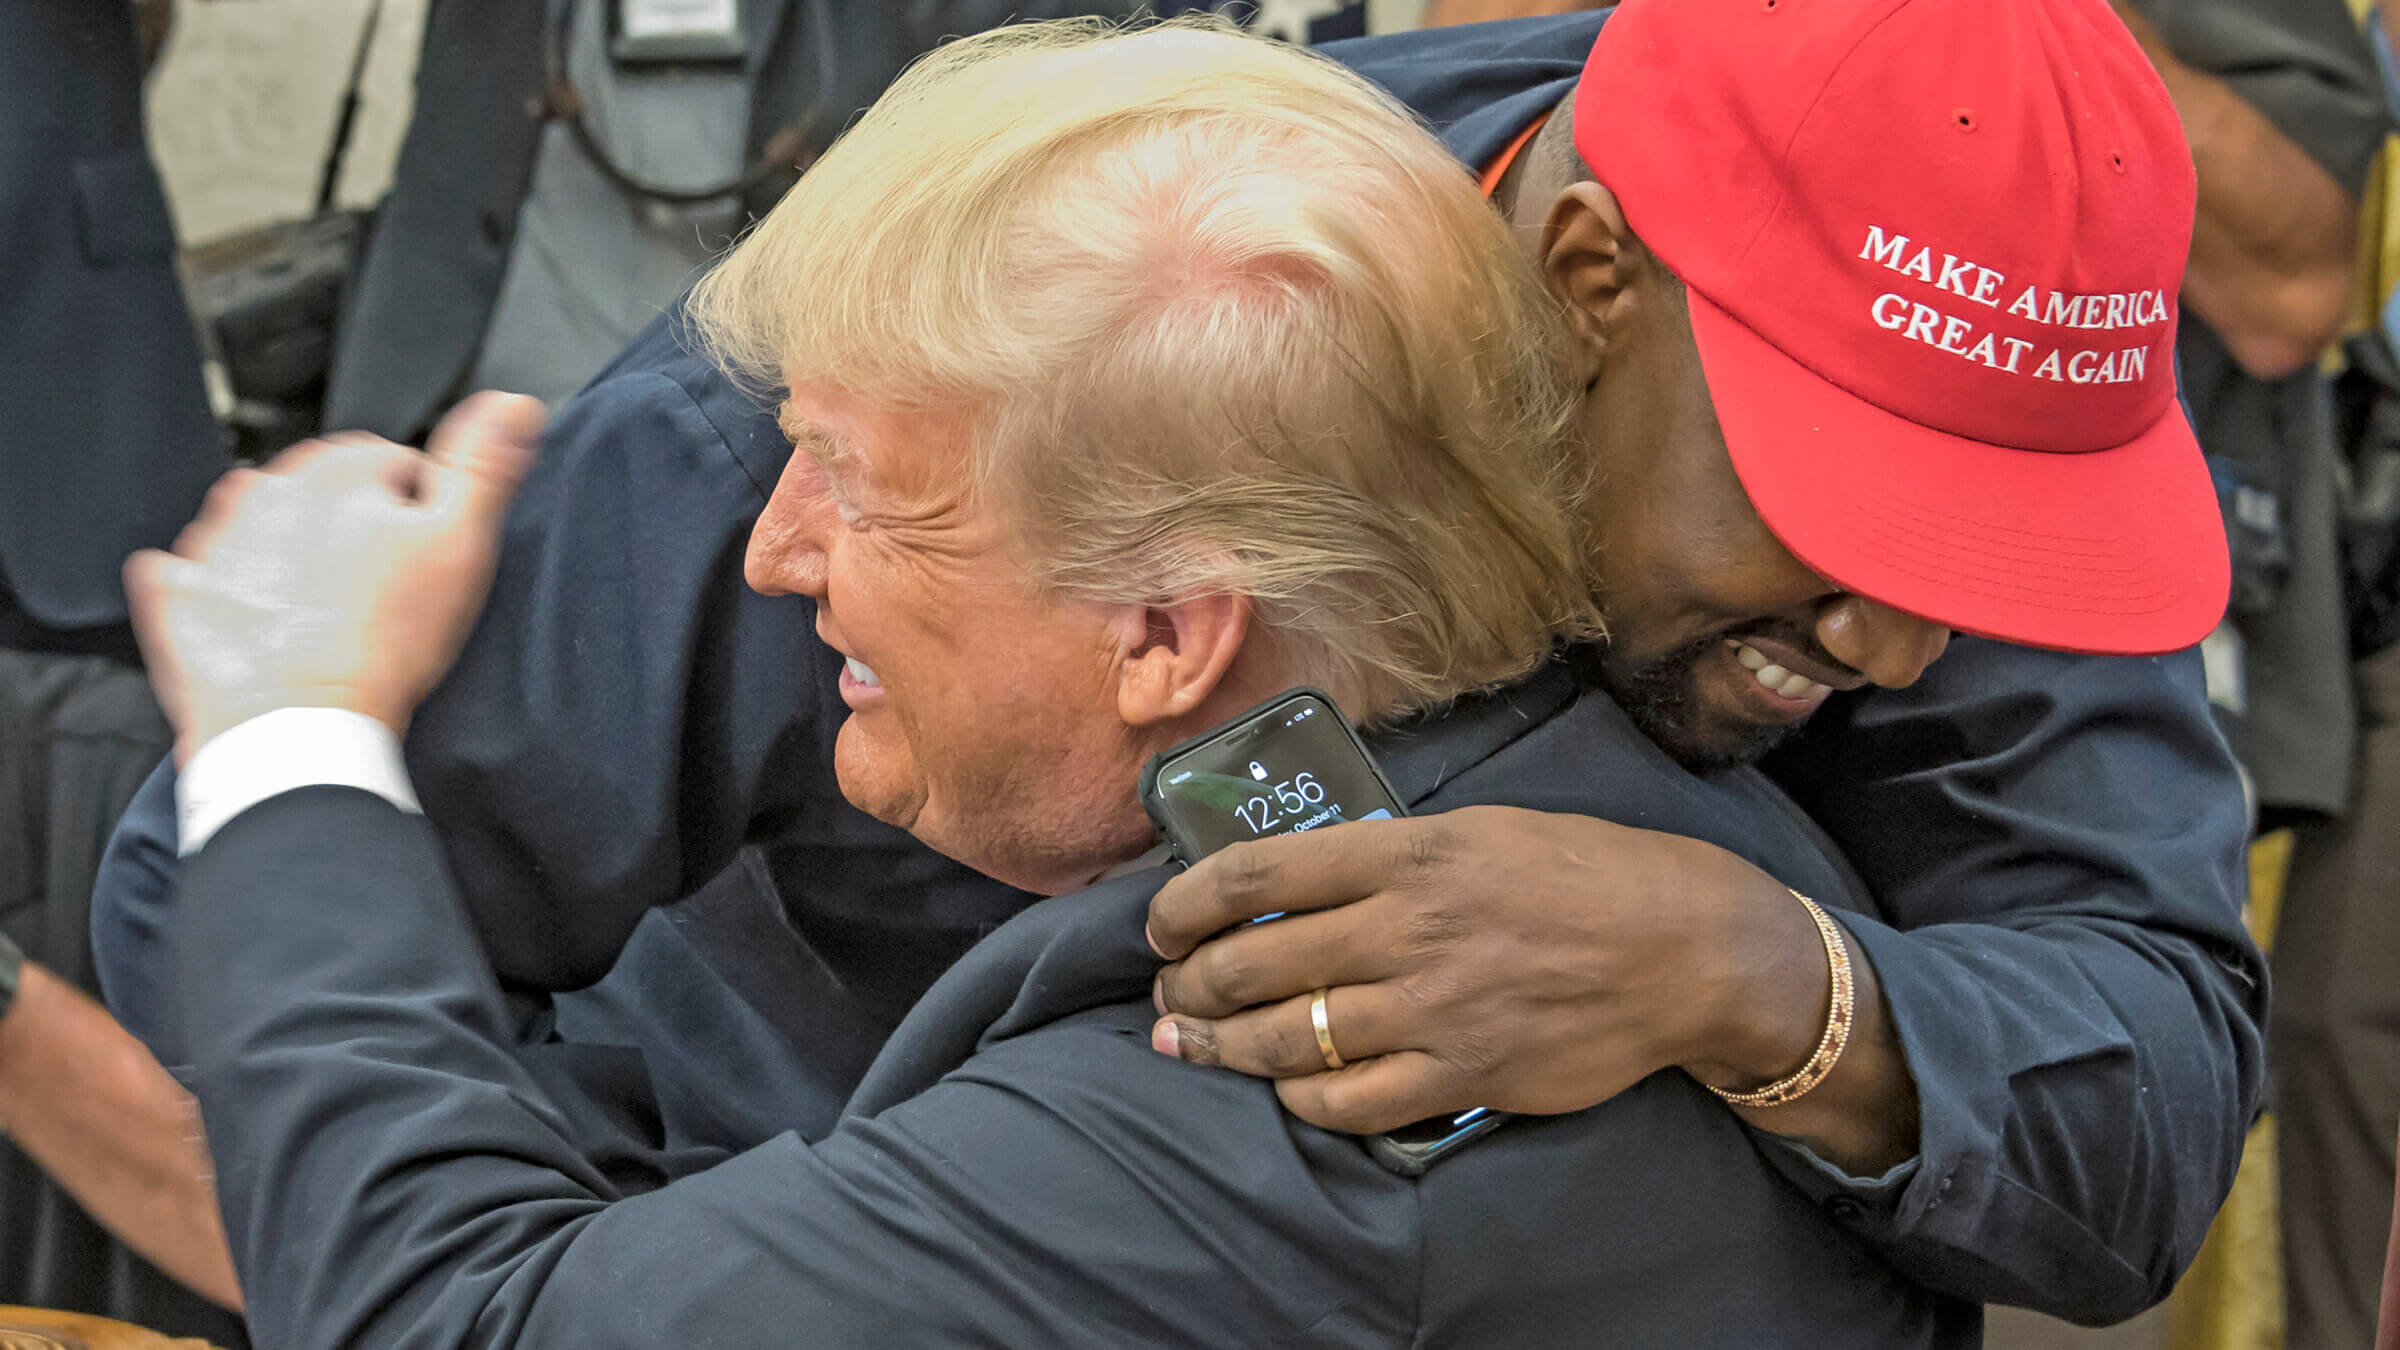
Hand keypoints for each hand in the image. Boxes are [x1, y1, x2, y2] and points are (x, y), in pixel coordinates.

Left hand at [126, 392, 543, 762]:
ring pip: (272, 529)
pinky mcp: (183, 589)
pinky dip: (235, 588)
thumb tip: (513, 403)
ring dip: (297, 557)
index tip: (420, 559)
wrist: (301, 727)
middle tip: (380, 594)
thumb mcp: (460, 544)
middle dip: (354, 530)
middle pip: (326, 493)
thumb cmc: (385, 644)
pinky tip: (269, 622)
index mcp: (336, 468)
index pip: (391, 463)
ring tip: (328, 616)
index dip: (417, 512)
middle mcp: (265, 487)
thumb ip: (484, 464)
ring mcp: (218, 538)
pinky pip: (210, 571)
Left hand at [1143, 806, 1829, 1133]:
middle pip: (1250, 963)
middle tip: (1170, 994)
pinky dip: (1301, 1098)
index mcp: (1402, 853)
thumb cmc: (1581, 873)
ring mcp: (1431, 1007)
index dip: (1183, 905)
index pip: (1252, 874)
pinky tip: (1286, 1087)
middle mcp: (1404, 928)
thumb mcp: (1475, 830)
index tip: (1162, 926)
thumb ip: (1383, 856)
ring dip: (1222, 1046)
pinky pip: (1350, 1100)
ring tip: (1192, 1044)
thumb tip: (1295, 880)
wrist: (1681, 947)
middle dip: (1189, 985)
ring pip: (1286, 1038)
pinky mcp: (1462, 1073)